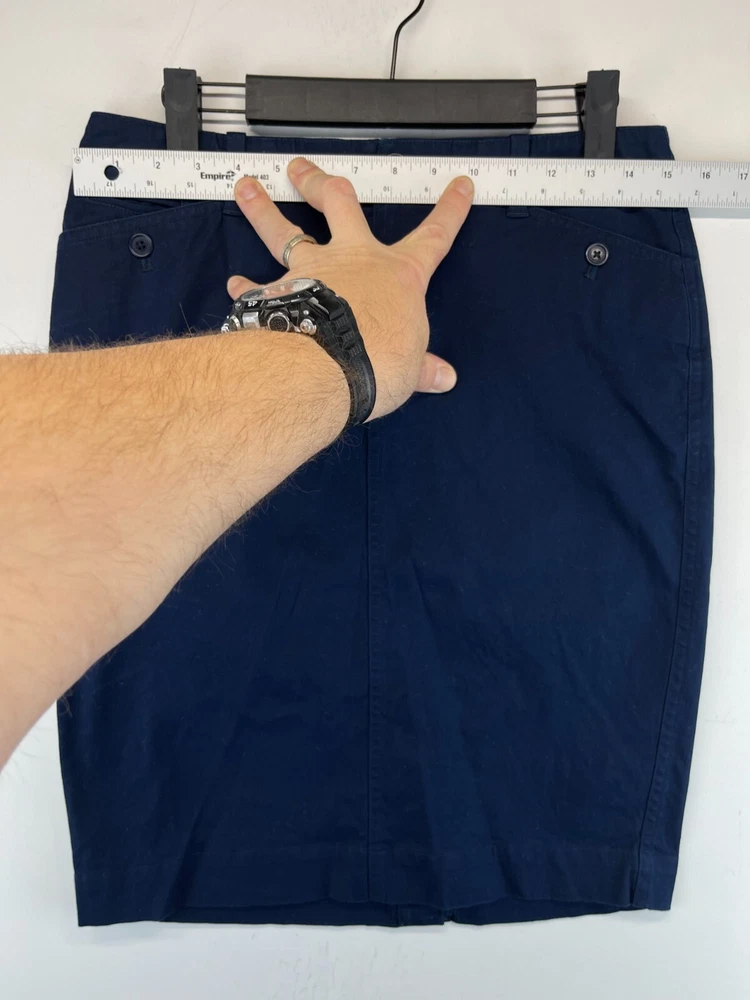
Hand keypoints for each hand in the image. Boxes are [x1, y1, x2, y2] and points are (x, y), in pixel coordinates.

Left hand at [229, 157, 473, 420]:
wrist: (330, 365)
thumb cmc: (376, 361)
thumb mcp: (411, 367)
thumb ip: (422, 367)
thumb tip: (443, 377)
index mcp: (397, 274)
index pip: (434, 237)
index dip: (450, 212)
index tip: (458, 187)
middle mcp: (353, 259)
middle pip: (338, 204)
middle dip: (320, 182)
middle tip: (300, 169)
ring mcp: (312, 271)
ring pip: (284, 230)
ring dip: (263, 208)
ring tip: (246, 188)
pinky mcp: (279, 293)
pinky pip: (257, 287)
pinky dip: (245, 286)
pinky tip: (234, 283)